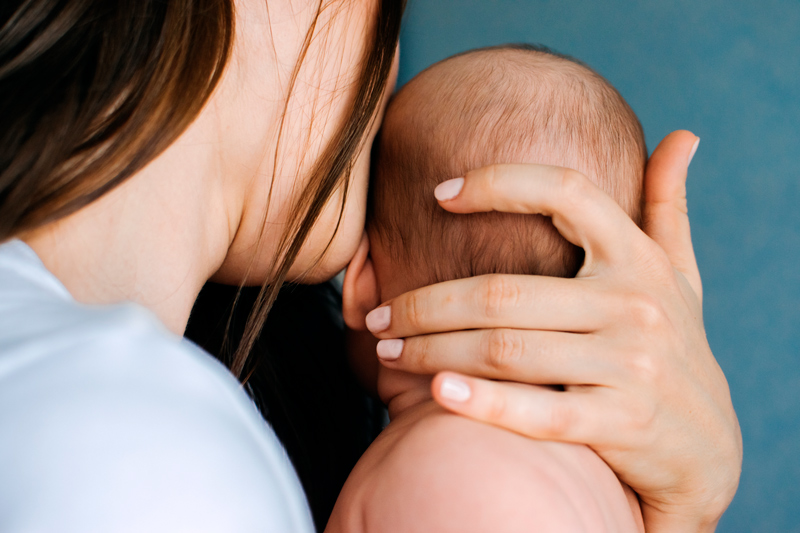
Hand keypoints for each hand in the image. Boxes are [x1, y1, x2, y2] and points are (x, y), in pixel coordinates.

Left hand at [364, 131, 741, 531]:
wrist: (707, 448)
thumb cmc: (675, 346)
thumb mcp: (681, 273)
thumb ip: (669, 204)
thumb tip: (684, 135)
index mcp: (638, 257)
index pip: (564, 192)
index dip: (498, 183)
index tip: (438, 193)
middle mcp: (634, 304)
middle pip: (502, 292)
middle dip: (424, 305)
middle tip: (377, 317)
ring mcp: (629, 365)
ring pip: (503, 349)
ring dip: (430, 350)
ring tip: (386, 351)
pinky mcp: (619, 423)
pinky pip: (536, 411)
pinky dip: (481, 402)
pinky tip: (434, 393)